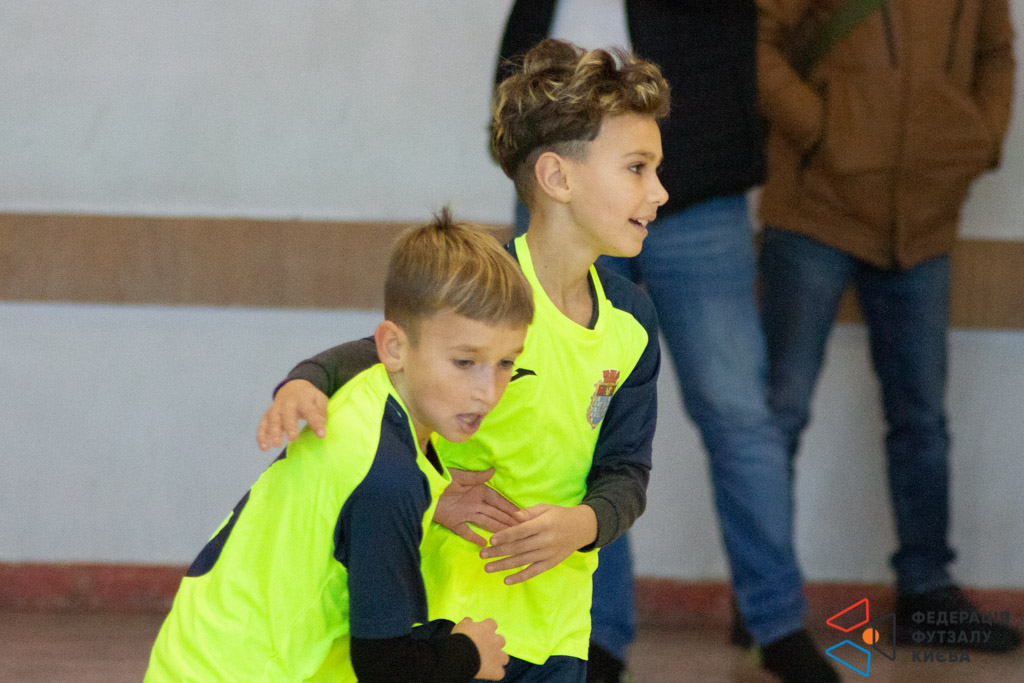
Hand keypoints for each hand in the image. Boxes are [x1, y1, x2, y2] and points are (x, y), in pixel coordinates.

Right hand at [256, 379, 327, 450]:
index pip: (311, 411)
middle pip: (287, 414)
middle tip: (293, 439)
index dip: (316, 424)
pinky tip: (265, 448)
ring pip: (272, 419)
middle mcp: (287, 402)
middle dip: (289, 426)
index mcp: (303, 398)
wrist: (292, 388)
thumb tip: (321, 430)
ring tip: (277, 445)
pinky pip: (262, 425)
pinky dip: (262, 436)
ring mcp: (276, 408)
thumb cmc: (309, 398)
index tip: (321, 435)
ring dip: (273, 432)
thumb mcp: (319, 400)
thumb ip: (321, 414)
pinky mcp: (267, 415)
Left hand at [434, 469, 520, 546]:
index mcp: (478, 491)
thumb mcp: (460, 476)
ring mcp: (464, 514)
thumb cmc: (442, 478)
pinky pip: (466, 532)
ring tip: (510, 538)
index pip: (497, 501)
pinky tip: (484, 544)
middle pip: (494, 514)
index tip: (521, 515)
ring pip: (485, 523)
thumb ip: (477, 477)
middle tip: (523, 530)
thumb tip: (493, 471)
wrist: (422, 488)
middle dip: (507, 521)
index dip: (509, 507)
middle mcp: (474, 503)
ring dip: (497, 529)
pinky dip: (474, 538)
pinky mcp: (453, 523)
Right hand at [452, 617, 506, 679]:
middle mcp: (496, 640)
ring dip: (498, 659)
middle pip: (501, 640)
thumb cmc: (459, 639)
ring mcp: (498, 656)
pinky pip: (499, 673)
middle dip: (495, 644)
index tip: (479, 633)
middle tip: (483, 649)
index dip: (486, 629)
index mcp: (488, 627)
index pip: (492, 624)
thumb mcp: (460, 626)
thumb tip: (469, 620)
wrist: (460, 655)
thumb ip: (467, 622)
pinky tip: (486, 673)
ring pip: (504, 657)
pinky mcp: (496, 670)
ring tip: (487, 663)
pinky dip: (494, 673)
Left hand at [479, 504, 596, 584]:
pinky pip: (533, 572)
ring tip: (488, 568)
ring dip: (504, 566)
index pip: (521, 531)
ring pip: (523, 561)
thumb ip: (528, 513)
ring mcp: (548, 554)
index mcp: (543, 524)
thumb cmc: (559, 515)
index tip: (491, 540)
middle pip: (519, 548)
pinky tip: (506, 580)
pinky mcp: (550, 563)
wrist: (581, 528)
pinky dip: (520, 577)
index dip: (506, 536)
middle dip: (498, 552)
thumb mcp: (545, 508)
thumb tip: (512, 516)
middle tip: (482, 555)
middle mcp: (546, 540)